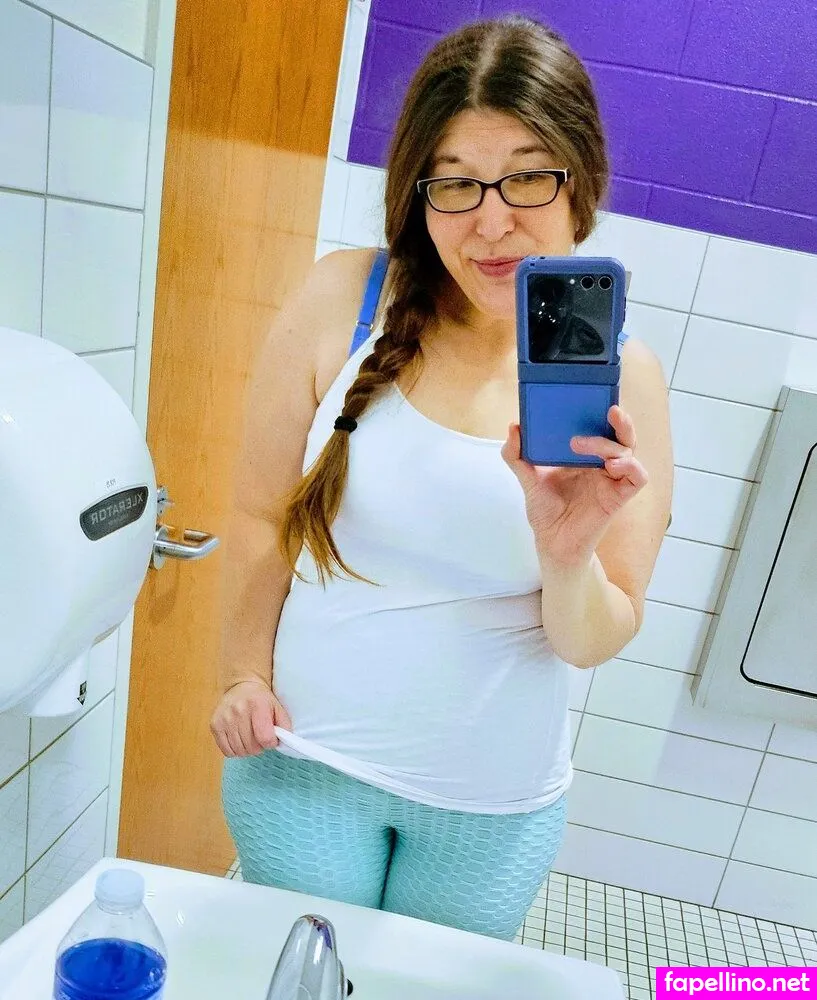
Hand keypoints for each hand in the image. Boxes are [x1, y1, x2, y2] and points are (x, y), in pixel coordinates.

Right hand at [210, 679, 292, 756]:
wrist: (241, 687)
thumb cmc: (261, 700)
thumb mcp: (278, 707)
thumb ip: (284, 725)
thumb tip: (284, 742)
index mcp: (257, 705)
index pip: (265, 737)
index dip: (271, 743)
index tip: (271, 738)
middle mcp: (238, 711)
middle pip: (252, 747)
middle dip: (259, 747)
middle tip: (260, 738)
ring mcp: (224, 719)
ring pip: (239, 751)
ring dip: (247, 750)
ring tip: (250, 738)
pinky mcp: (215, 725)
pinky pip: (226, 751)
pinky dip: (235, 750)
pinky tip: (239, 740)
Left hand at [501, 405, 647, 566]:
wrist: (551, 542)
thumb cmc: (545, 510)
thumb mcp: (527, 478)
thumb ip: (517, 455)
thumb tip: (514, 427)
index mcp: (585, 454)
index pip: (601, 427)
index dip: (603, 412)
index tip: (595, 397)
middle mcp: (602, 463)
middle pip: (622, 435)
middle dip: (621, 421)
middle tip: (610, 411)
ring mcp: (612, 479)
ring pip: (628, 451)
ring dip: (610, 444)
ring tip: (583, 445)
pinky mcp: (618, 497)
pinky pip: (637, 477)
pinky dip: (630, 467)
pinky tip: (612, 465)